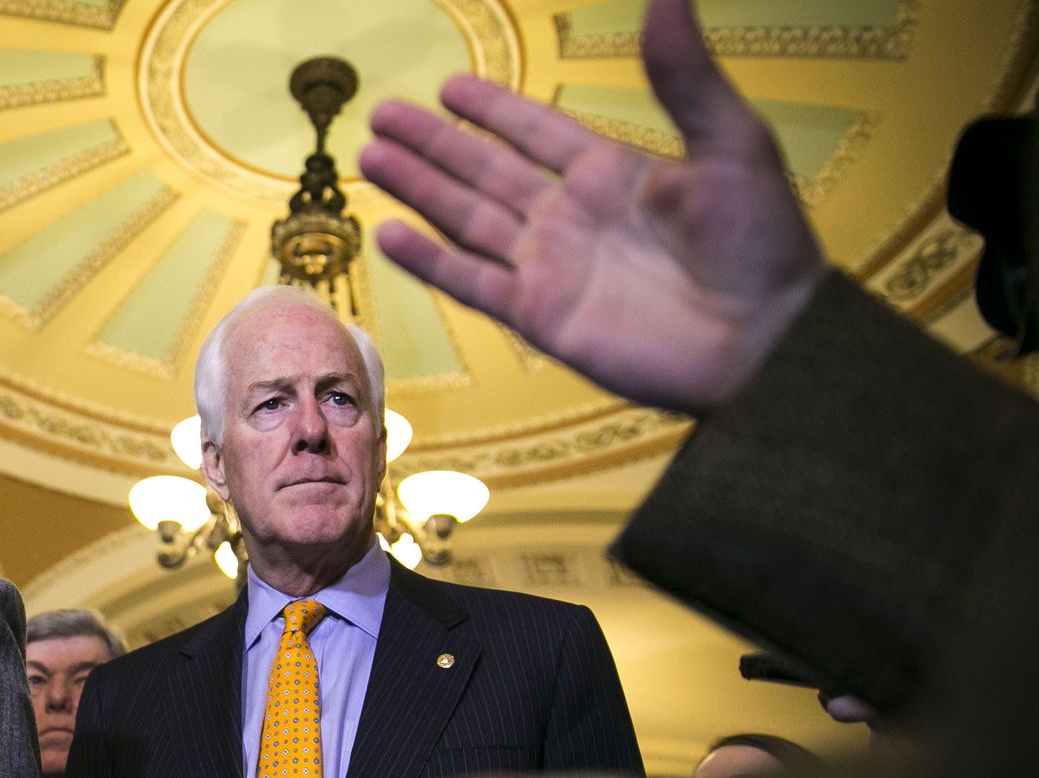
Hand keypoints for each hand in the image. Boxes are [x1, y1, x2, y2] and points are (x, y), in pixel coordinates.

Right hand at [359, 0, 827, 414]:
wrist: (765, 342)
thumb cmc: (763, 245)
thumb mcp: (731, 144)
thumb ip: (685, 74)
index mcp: (612, 173)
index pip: (535, 132)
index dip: (492, 110)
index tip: (449, 86)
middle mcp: (571, 217)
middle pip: (484, 171)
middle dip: (433, 144)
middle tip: (383, 114)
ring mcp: (551, 268)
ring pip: (466, 219)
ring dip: (420, 188)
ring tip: (372, 157)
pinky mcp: (539, 316)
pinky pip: (471, 282)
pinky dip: (429, 259)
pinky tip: (389, 233)